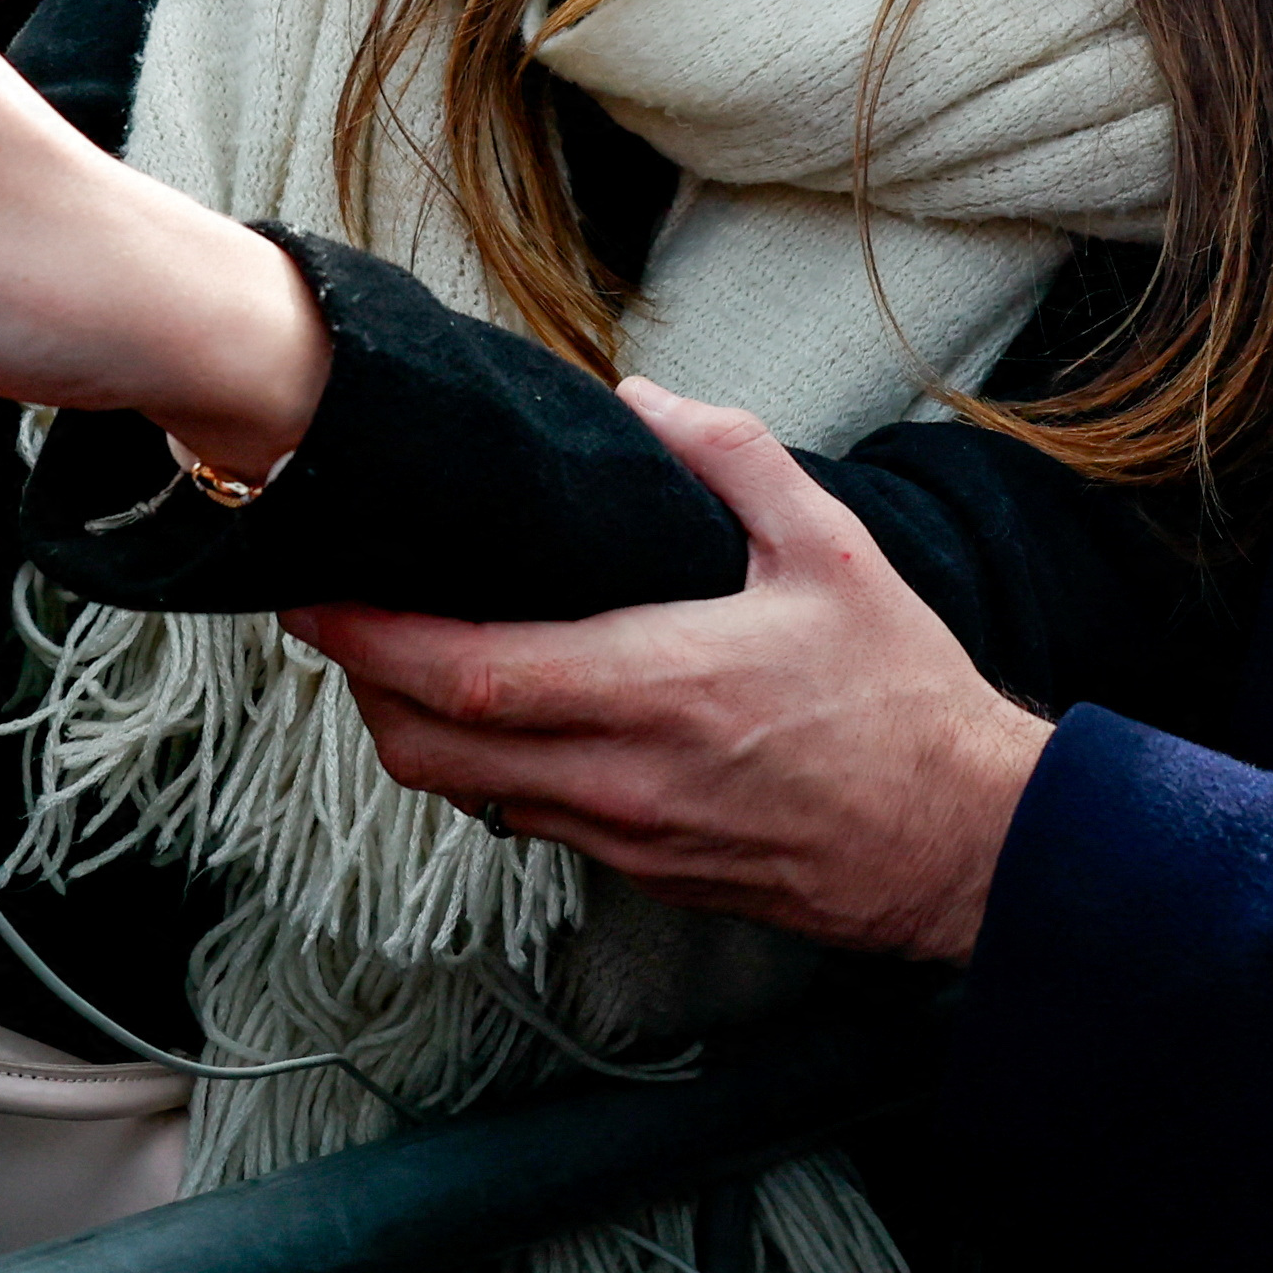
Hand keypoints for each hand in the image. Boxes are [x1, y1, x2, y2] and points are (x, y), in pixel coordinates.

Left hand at [281, 383, 1051, 962]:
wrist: (961, 843)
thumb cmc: (902, 698)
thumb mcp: (834, 548)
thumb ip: (731, 459)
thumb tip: (641, 400)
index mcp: (658, 687)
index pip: (468, 675)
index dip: (369, 641)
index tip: (312, 595)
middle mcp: (622, 776)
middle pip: (430, 749)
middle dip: (360, 686)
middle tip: (338, 617)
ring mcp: (626, 835)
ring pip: (466, 794)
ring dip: (417, 729)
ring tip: (404, 656)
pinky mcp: (644, 871)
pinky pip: (527, 820)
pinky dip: (485, 768)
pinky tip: (502, 715)